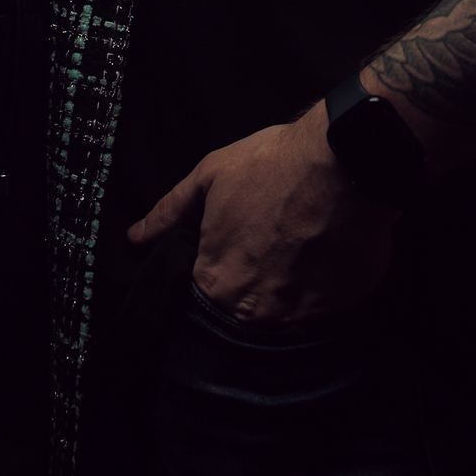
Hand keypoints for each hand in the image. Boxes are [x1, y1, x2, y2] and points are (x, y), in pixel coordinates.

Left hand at [128, 104, 399, 322]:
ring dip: (289, 290)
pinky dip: (323, 289)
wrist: (341, 160)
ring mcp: (299, 316)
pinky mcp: (340, 310)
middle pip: (246, 310)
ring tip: (299, 250)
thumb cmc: (271, 164)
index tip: (238, 248)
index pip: (207, 296)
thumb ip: (169, 212)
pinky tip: (325, 256)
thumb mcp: (209, 176)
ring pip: (285, 315)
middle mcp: (255, 311)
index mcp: (217, 282)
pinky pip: (325, 310)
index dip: (221, 270)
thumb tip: (134, 238)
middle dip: (255, 284)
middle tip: (271, 245)